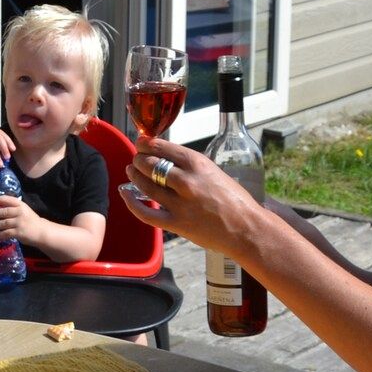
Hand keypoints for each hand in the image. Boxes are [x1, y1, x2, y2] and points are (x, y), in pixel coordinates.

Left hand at [0, 194, 39, 247]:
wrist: (41, 231)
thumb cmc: (30, 220)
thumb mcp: (24, 210)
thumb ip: (14, 208)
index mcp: (21, 205)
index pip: (8, 199)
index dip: (0, 200)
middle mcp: (20, 212)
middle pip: (4, 211)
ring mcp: (19, 222)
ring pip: (3, 223)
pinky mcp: (19, 232)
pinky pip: (6, 233)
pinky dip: (0, 235)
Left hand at [118, 136, 268, 255]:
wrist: (246, 228)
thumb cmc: (235, 200)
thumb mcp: (214, 172)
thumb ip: (190, 166)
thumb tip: (166, 158)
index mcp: (197, 164)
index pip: (162, 148)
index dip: (147, 144)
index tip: (142, 142)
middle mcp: (186, 181)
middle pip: (150, 164)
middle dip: (139, 159)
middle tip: (137, 158)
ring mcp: (179, 203)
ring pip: (145, 185)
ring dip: (134, 176)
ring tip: (131, 171)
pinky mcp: (176, 223)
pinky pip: (145, 212)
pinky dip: (131, 202)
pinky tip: (125, 194)